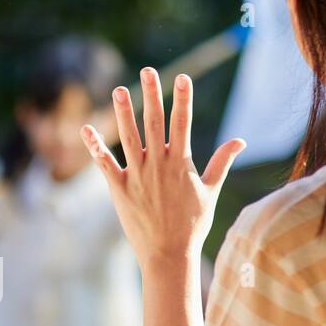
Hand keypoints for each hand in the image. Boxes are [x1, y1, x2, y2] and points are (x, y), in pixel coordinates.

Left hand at [81, 68, 245, 265]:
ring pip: (129, 138)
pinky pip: (104, 164)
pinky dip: (94, 146)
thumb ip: (222, 162)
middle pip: (154, 122)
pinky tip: (85, 128)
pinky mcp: (119, 189)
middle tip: (147, 70)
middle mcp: (158, 165)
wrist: (168, 255)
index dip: (182, 98)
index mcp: (181, 163)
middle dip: (152, 95)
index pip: (182, 123)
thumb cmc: (193, 225)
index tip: (183, 77)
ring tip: (118, 89)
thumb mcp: (211, 191)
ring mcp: (137, 176)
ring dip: (123, 113)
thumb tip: (241, 140)